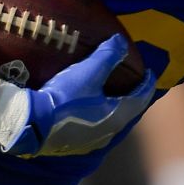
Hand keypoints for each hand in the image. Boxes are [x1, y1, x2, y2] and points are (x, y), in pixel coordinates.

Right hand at [0, 34, 157, 156]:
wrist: (33, 124)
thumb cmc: (65, 98)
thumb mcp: (88, 71)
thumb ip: (108, 56)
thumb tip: (121, 41)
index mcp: (119, 114)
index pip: (141, 97)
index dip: (147, 82)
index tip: (149, 72)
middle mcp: (111, 130)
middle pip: (129, 111)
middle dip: (133, 96)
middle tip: (133, 83)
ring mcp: (94, 140)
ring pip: (113, 121)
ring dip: (115, 107)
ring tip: (112, 95)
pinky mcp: (77, 143)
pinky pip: (97, 127)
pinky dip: (100, 116)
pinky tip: (89, 110)